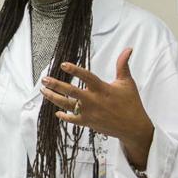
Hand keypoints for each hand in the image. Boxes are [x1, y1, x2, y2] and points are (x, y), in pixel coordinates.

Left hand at [40, 48, 153, 169]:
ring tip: (43, 91)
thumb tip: (128, 49)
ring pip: (67, 105)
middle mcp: (94, 101)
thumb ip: (123, 65)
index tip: (63, 65)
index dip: (74, 70)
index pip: (86, 77)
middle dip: (56, 85)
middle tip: (44, 79)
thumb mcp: (127, 82)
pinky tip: (57, 112)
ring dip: (53, 98)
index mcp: (102, 89)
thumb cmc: (131, 103)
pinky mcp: (88, 123)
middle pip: (71, 92)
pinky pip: (73, 120)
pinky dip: (64, 116)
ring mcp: (90, 113)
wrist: (134, 128)